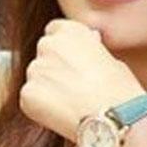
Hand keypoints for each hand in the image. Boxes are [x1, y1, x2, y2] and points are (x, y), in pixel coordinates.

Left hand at [21, 19, 146, 140]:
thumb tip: (81, 53)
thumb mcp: (110, 59)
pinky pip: (30, 98)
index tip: (72, 58)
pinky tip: (62, 113)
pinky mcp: (26, 94)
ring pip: (37, 77)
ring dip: (47, 87)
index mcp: (70, 31)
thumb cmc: (119, 89)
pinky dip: (41, 106)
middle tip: (73, 84)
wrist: (113, 117)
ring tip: (71, 102)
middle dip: (53, 66)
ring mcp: (34, 70)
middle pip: (43, 53)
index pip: (55, 29)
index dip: (64, 46)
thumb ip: (88, 51)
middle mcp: (48, 45)